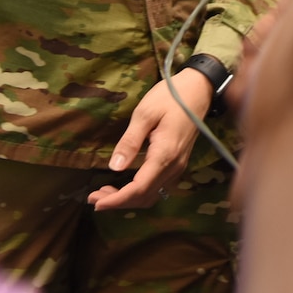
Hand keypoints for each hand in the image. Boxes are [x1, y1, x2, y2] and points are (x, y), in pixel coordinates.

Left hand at [89, 67, 210, 210]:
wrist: (199, 89)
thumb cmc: (170, 97)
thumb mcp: (145, 113)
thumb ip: (130, 141)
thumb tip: (115, 167)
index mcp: (165, 154)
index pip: (139, 188)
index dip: (116, 200)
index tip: (95, 202)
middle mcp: (174, 166)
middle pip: (145, 197)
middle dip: (119, 202)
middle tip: (93, 198)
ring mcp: (178, 166)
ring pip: (152, 195)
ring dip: (129, 199)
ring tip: (105, 193)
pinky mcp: (178, 163)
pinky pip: (158, 187)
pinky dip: (139, 192)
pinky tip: (125, 186)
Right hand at [232, 0, 292, 155]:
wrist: (283, 169)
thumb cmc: (292, 101)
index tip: (284, 3)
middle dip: (269, 31)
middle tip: (265, 50)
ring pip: (276, 56)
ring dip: (255, 65)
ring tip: (254, 85)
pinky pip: (266, 89)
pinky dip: (252, 95)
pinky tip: (247, 108)